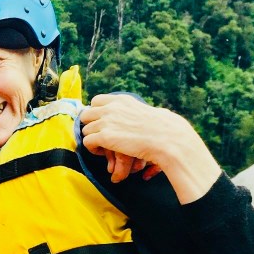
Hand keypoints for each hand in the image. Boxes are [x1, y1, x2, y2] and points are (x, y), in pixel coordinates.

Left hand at [79, 94, 220, 200]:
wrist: (168, 139)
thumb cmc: (166, 128)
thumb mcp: (151, 111)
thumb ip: (143, 111)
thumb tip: (158, 113)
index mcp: (122, 100)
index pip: (96, 101)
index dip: (96, 113)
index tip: (102, 123)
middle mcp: (111, 107)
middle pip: (86, 114)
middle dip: (91, 126)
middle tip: (100, 137)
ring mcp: (106, 121)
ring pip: (85, 130)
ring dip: (93, 139)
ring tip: (104, 148)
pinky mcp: (104, 136)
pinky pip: (87, 142)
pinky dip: (92, 149)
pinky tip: (104, 154)